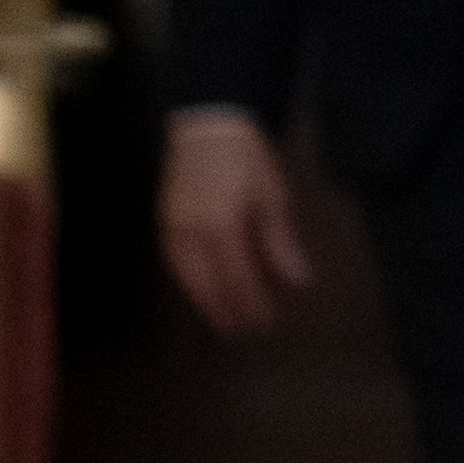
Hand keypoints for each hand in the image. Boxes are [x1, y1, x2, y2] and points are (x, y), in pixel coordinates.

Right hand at [160, 113, 312, 336]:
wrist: (206, 129)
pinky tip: (205, 297)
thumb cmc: (246, 159)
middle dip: (228, 314)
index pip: (237, 280)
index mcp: (222, 227)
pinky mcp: (163, 229)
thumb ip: (281, 243)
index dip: (251, 306)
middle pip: (209, 289)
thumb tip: (300, 280)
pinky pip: (177, 270)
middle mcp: (191, 236)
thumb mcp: (272, 196)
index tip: (266, 324)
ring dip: (207, 306)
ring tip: (226, 324)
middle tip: (246, 334)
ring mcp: (172, 233)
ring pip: (188, 284)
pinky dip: (192, 288)